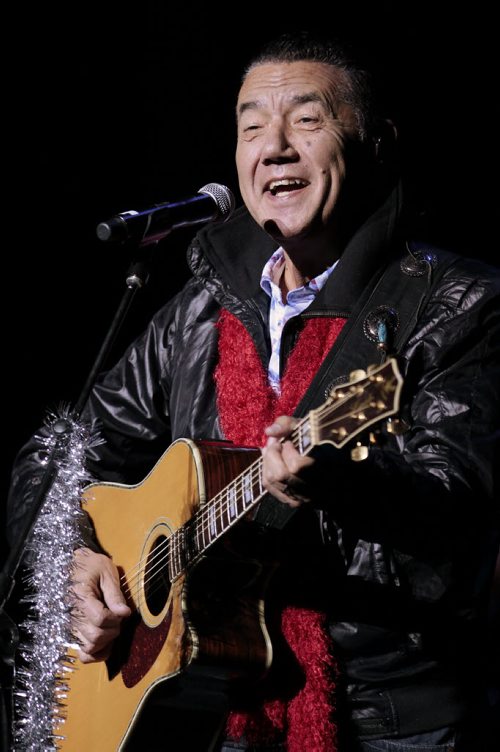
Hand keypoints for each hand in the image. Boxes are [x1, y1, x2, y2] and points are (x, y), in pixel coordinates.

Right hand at [71, 547, 130, 662]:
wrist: (72, 565)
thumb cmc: (91, 566)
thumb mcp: (106, 572)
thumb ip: (114, 594)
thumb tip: (125, 613)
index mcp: (81, 597)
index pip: (101, 619)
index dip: (116, 618)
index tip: (122, 610)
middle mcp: (71, 615)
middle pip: (96, 637)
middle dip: (113, 630)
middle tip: (118, 617)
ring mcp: (70, 626)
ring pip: (90, 648)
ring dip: (106, 641)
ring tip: (111, 625)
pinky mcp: (71, 633)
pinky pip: (83, 654)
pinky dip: (96, 653)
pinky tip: (106, 641)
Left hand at [261, 416, 314, 507]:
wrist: (336, 467)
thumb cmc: (320, 443)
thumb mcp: (308, 426)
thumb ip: (287, 424)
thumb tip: (268, 432)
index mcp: (323, 469)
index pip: (296, 466)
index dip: (287, 450)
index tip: (289, 441)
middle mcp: (313, 489)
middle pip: (280, 475)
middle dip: (272, 455)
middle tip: (276, 444)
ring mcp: (302, 498)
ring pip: (272, 482)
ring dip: (266, 462)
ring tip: (273, 451)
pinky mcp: (294, 502)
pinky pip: (270, 488)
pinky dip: (266, 472)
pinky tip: (272, 463)